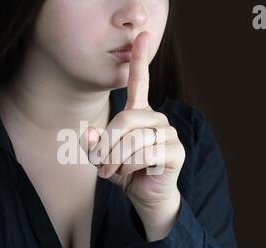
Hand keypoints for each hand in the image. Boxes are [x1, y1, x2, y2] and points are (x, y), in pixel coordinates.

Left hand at [82, 32, 185, 240]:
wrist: (144, 196)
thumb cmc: (124, 172)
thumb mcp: (102, 158)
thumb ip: (93, 145)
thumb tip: (89, 136)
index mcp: (139, 114)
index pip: (140, 82)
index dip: (140, 59)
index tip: (142, 34)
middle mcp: (155, 118)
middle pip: (125, 118)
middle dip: (107, 145)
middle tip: (100, 163)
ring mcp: (168, 133)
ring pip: (134, 139)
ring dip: (116, 160)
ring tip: (113, 171)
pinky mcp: (175, 151)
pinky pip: (146, 154)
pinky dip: (130, 167)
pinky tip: (132, 174)